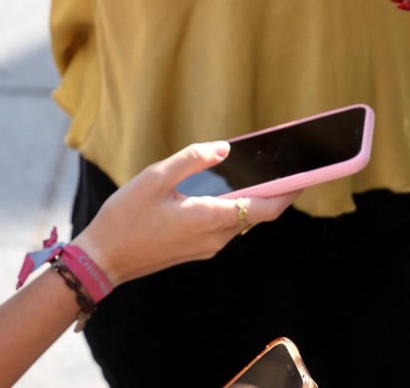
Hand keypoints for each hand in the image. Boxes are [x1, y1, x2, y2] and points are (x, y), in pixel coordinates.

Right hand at [71, 141, 297, 287]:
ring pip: (240, 220)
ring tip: (254, 174)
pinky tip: (222, 192)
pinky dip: (232, 209)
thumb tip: (224, 149)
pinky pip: (224, 226)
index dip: (290, 192)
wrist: (102, 260)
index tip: (307, 176)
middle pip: (257, 213)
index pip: (267, 208)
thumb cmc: (125, 218)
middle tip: (281, 166)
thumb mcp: (154, 179)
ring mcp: (208, 247)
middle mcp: (217, 237)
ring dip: (249, 200)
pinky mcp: (197, 250)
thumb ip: (192, 160)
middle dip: (272, 191)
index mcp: (211, 218)